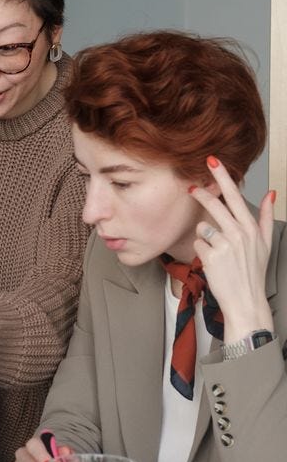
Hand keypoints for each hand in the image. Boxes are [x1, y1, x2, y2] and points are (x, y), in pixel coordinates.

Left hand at [189, 156, 274, 340]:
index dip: (223, 177)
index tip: (212, 160)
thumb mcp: (265, 243)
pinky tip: (212, 262)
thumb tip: (272, 193)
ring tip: (217, 251)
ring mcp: (226, 245)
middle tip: (191, 189)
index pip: (236, 196)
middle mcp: (240, 234)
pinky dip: (201, 251)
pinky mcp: (212, 256)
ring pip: (203, 226)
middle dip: (202, 193)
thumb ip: (267, 217)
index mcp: (252, 228)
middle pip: (216, 204)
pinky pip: (197, 243)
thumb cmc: (252, 272)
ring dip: (205, 237)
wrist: (246, 301)